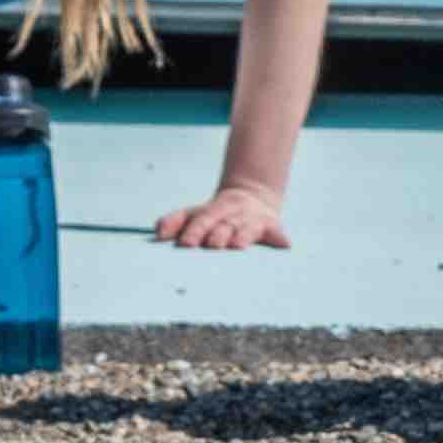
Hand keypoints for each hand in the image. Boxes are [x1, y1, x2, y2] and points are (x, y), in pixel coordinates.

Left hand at [155, 179, 291, 250]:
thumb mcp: (194, 212)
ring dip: (243, 236)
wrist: (251, 196)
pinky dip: (281, 239)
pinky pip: (277, 234)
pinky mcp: (272, 227)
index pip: (202, 219)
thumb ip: (173, 221)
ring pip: (247, 229)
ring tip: (238, 246)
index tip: (186, 244)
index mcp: (213, 210)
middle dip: (217, 234)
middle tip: (212, 245)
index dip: (194, 231)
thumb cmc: (215, 215)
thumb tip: (157, 233)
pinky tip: (285, 246)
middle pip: (223, 224)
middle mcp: (233, 213)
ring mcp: (253, 220)